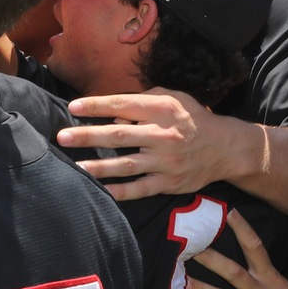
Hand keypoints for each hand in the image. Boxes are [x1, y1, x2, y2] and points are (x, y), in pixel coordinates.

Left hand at [56, 90, 259, 199]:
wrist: (226, 148)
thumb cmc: (191, 118)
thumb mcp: (172, 97)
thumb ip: (142, 100)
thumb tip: (114, 115)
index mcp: (162, 110)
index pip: (123, 105)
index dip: (97, 106)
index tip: (73, 107)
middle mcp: (163, 136)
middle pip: (119, 136)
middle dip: (88, 136)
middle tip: (62, 137)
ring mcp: (166, 162)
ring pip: (126, 165)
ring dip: (98, 167)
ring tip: (74, 166)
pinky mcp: (169, 183)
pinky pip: (140, 189)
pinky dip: (120, 191)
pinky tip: (100, 190)